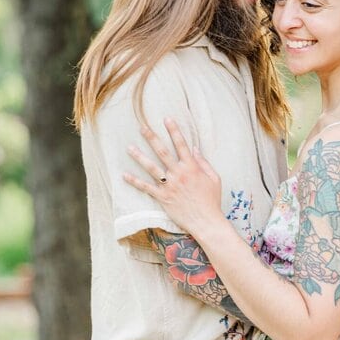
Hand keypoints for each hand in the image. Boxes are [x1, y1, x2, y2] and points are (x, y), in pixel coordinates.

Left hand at [123, 118, 222, 235]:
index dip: (174, 130)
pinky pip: (146, 188)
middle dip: (152, 138)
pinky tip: (125, 175)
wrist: (206, 221)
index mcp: (192, 167)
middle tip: (142, 127)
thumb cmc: (212, 200)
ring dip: (139, 157)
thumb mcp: (214, 178)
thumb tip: (194, 149)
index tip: (167, 118)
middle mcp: (179, 174)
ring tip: (129, 148)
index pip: (181, 145)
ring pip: (151, 168)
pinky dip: (135, 181)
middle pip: (163, 152)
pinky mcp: (163, 198)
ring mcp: (169, 186)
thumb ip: (204, 162)